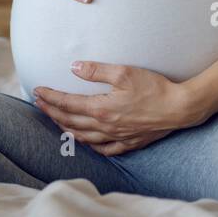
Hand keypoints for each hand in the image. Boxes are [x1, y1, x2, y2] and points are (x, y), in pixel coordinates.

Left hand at [32, 61, 190, 153]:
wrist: (180, 108)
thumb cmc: (154, 87)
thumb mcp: (124, 72)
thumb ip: (96, 71)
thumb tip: (73, 67)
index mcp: (101, 108)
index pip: (67, 104)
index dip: (50, 97)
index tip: (37, 91)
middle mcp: (105, 126)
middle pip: (70, 121)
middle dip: (52, 112)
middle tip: (39, 103)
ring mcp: (116, 137)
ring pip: (83, 137)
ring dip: (66, 128)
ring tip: (56, 120)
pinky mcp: (129, 143)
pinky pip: (104, 149)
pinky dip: (90, 145)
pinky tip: (86, 141)